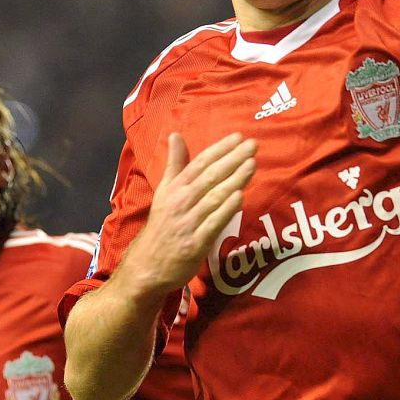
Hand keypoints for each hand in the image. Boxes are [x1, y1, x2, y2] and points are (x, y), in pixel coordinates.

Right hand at [116, 132, 256, 298]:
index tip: (238, 137)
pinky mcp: (195, 244)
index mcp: (175, 188)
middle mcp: (181, 202)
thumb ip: (174, 164)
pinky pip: (213, 224)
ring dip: (234, 180)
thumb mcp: (163, 192)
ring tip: (252, 164)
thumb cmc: (162, 226)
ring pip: (214, 197)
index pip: (200, 163)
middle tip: (252, 145)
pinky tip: (240, 197)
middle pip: (210, 176)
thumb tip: (175, 134)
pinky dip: (226, 210)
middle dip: (232, 159)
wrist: (147, 265)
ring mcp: (188, 223)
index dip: (220, 149)